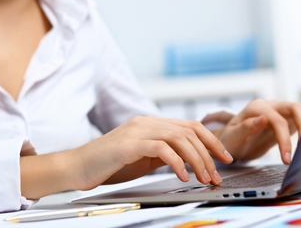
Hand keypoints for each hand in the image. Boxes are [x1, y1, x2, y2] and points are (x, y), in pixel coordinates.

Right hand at [70, 116, 233, 190]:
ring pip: (179, 138)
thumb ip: (162, 153)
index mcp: (150, 124)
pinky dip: (177, 162)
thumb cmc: (108, 164)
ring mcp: (136, 131)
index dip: (211, 141)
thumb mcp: (141, 157)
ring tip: (203, 178)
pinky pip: (161, 148)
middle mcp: (145, 122)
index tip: (224, 159)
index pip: (189, 126)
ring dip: (197, 160)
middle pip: (188, 130)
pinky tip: (182, 176)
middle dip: (209, 153)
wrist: (76, 167)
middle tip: (216, 175)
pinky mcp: (128, 144)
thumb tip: (187, 160)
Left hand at [211, 99, 300, 163]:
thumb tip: (263, 118)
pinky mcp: (286, 120)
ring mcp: (279, 112)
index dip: (284, 139)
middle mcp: (269, 106)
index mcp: (255, 108)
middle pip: (295, 108)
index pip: (277, 120)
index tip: (286, 158)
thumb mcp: (232, 136)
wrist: (233, 143)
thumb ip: (246, 127)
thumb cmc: (230, 140)